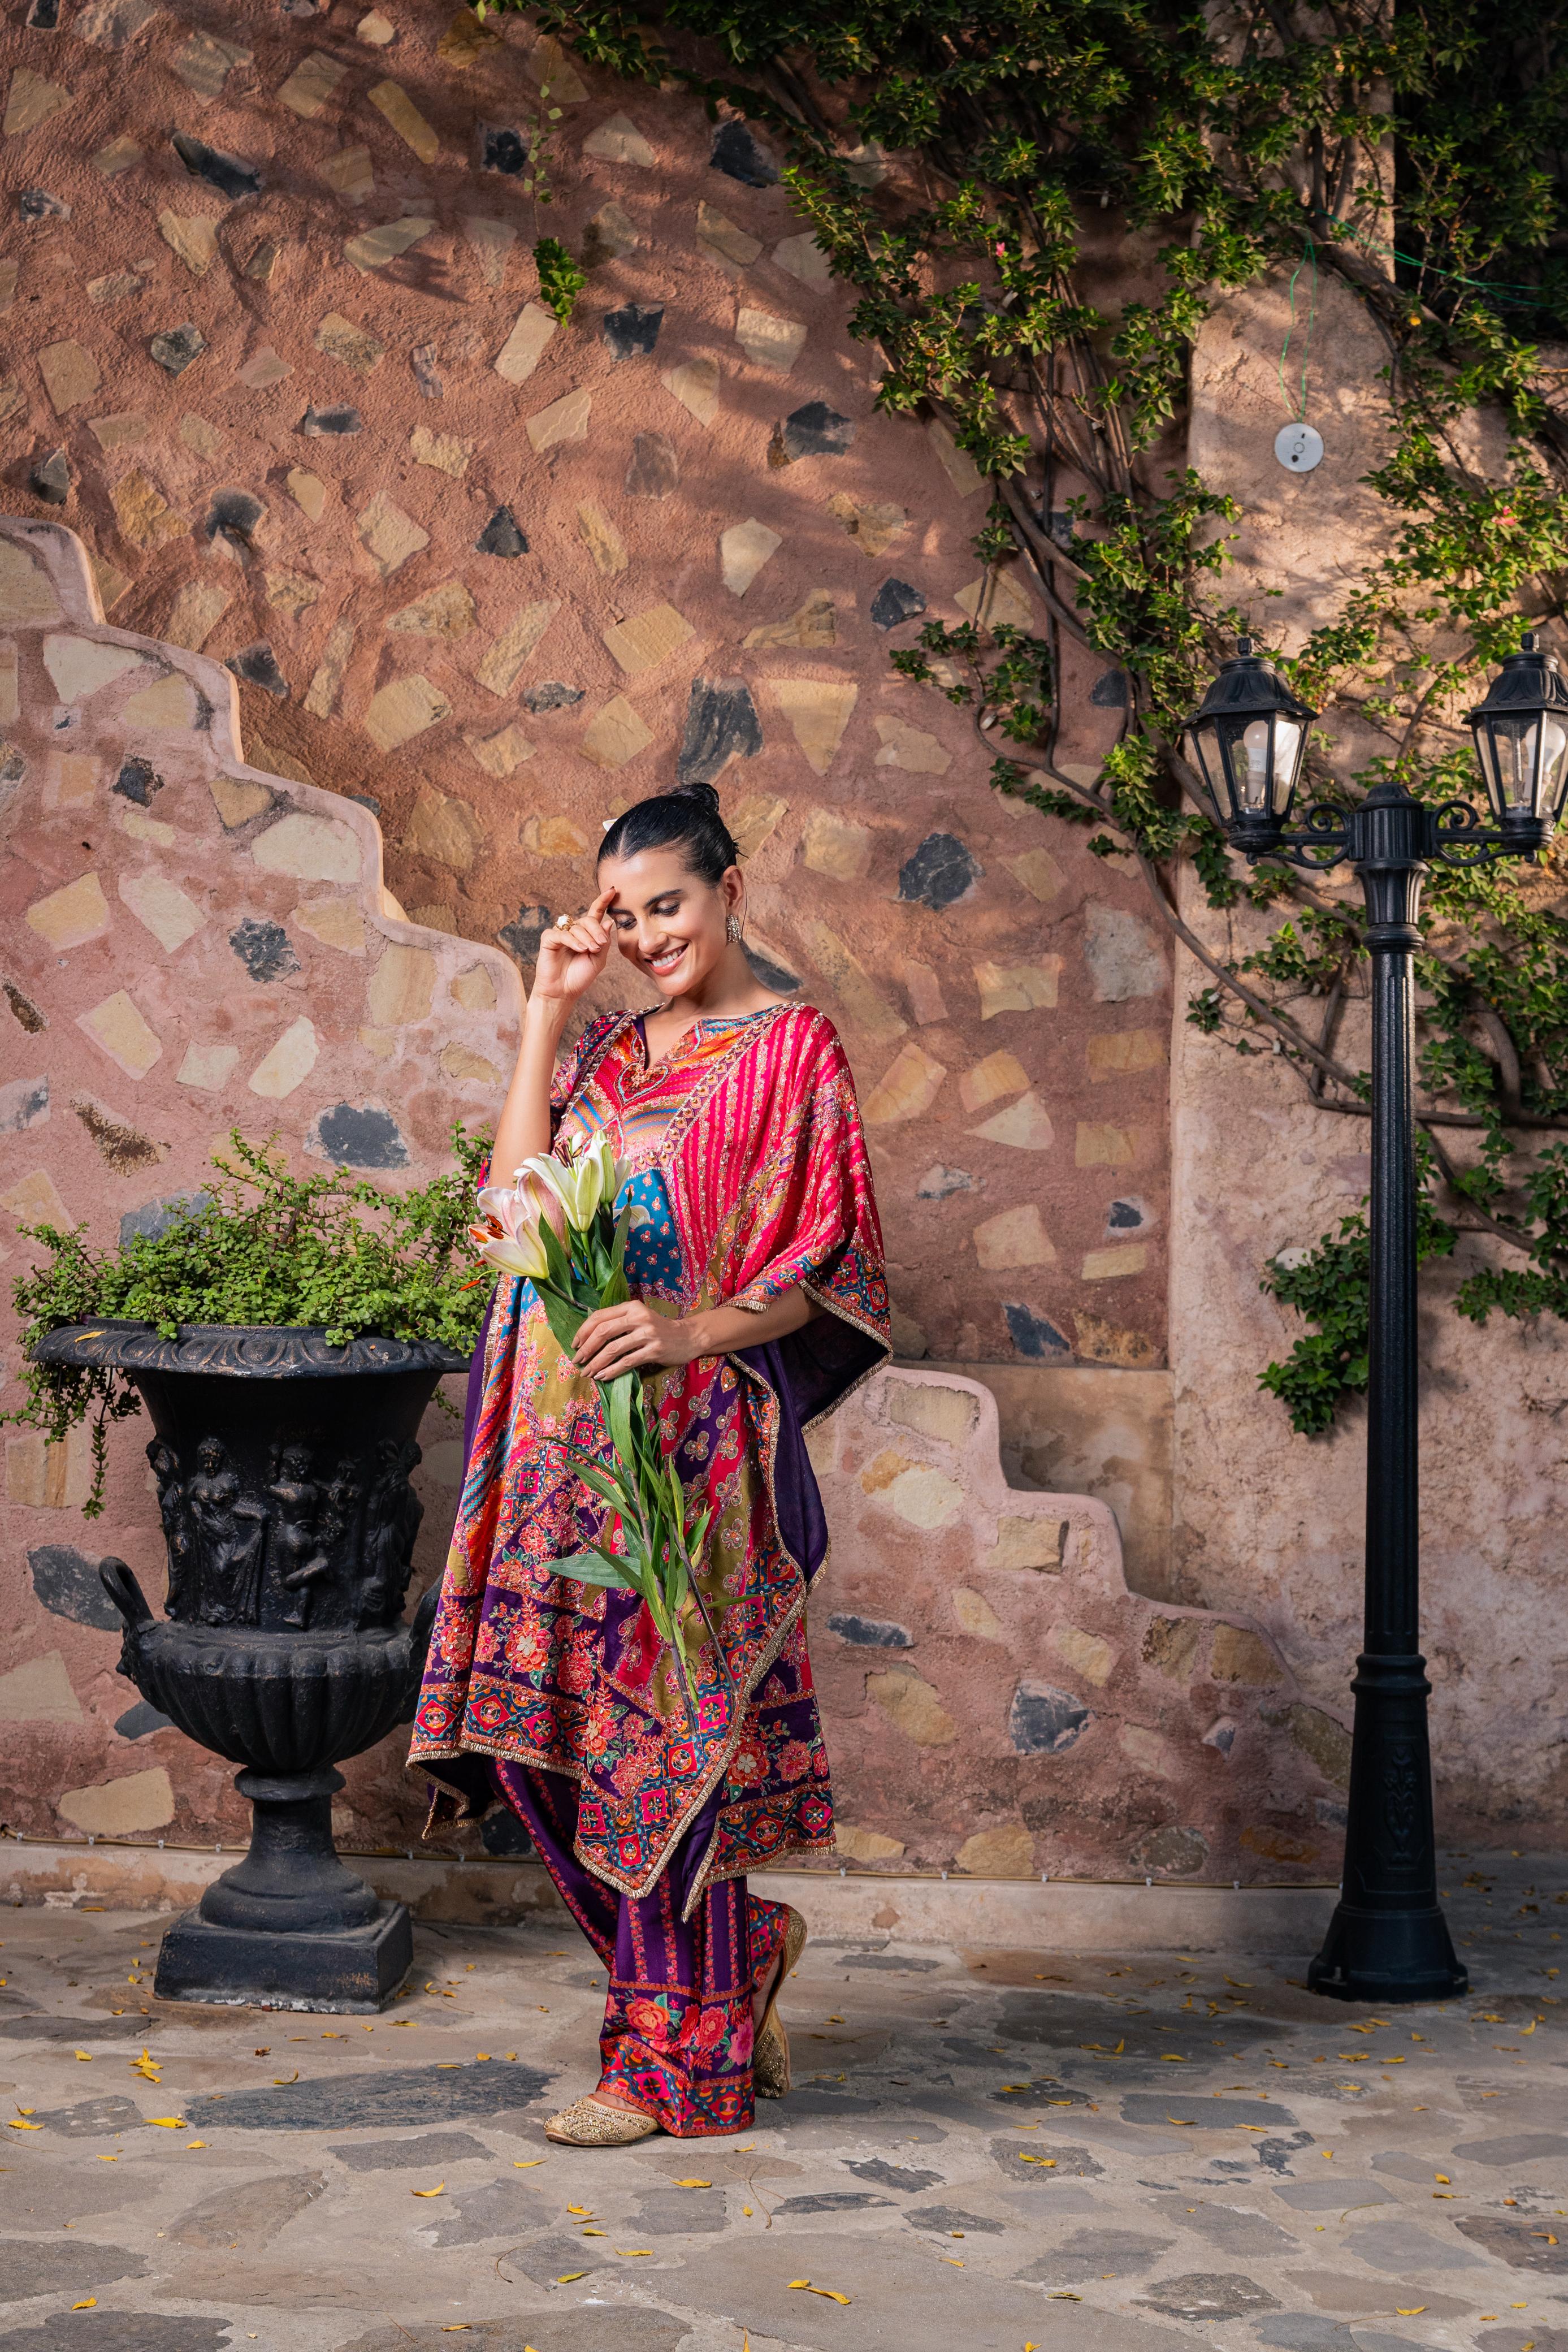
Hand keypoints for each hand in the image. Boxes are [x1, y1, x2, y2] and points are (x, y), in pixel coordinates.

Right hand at [531, 887, 614, 1007]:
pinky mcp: (549, 938)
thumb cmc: (580, 977)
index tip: (613, 890)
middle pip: (588, 920)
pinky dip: (573, 940)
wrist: (563, 992)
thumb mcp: (598, 960)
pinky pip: (562, 933)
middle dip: (596, 931)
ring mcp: (561, 933)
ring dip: (586, 938)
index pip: (595, 913)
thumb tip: (608, 922)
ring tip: (590, 950)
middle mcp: (574, 931)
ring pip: (576, 926)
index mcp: (587, 934)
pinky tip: (580, 949)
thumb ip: (604, 942)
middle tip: (600, 944)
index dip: (603, 901)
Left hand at [573, 1299, 700, 1379]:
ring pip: (613, 1349)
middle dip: (586, 1348)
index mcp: (631, 1307)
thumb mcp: (638, 1318)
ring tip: (588, 1373)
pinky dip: (612, 1371)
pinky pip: (627, 1362)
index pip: (599, 1316)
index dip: (583, 1331)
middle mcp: (638, 1317)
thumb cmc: (658, 1329)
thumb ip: (618, 1322)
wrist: (687, 1337)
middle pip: (603, 1332)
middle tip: (577, 1360)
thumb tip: (587, 1337)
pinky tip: (603, 1376)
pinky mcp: (654, 1350)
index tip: (574, 1344)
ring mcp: (647, 1334)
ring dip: (596, 1363)